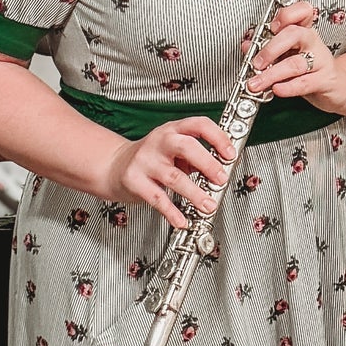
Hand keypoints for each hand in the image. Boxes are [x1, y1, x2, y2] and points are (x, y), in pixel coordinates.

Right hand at [106, 116, 235, 231]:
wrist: (115, 166)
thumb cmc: (152, 158)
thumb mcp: (174, 150)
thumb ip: (196, 157)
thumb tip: (223, 171)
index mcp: (173, 130)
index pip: (199, 125)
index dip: (218, 137)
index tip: (231, 154)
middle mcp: (159, 142)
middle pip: (186, 146)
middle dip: (208, 163)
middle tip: (221, 179)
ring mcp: (145, 161)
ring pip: (174, 177)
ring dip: (195, 193)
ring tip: (209, 205)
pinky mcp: (134, 180)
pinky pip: (157, 198)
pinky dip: (172, 212)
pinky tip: (182, 220)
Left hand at [245, 0, 343, 107]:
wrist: (336, 88)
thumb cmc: (310, 69)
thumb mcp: (288, 55)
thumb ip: (268, 49)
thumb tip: (247, 46)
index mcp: (303, 30)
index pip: (301, 11)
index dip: (286, 15)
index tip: (271, 26)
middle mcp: (313, 42)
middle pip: (294, 35)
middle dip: (270, 49)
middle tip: (256, 63)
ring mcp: (321, 61)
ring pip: (295, 63)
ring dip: (272, 74)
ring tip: (257, 82)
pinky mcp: (325, 80)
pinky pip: (305, 82)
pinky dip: (288, 87)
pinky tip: (277, 89)